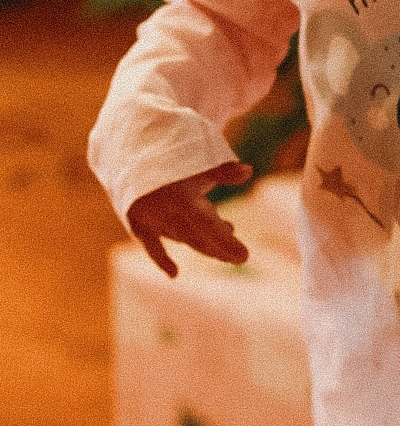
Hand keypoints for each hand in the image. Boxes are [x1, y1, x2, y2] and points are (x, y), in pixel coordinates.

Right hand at [126, 161, 251, 277]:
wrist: (125, 151)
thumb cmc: (169, 154)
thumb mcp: (198, 160)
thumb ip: (223, 170)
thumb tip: (248, 172)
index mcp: (183, 198)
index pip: (209, 225)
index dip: (227, 242)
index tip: (244, 256)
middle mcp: (166, 213)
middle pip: (198, 238)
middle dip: (219, 248)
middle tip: (239, 257)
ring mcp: (151, 220)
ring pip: (182, 239)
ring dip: (203, 244)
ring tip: (226, 233)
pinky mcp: (138, 222)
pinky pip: (152, 246)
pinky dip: (161, 260)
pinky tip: (174, 274)